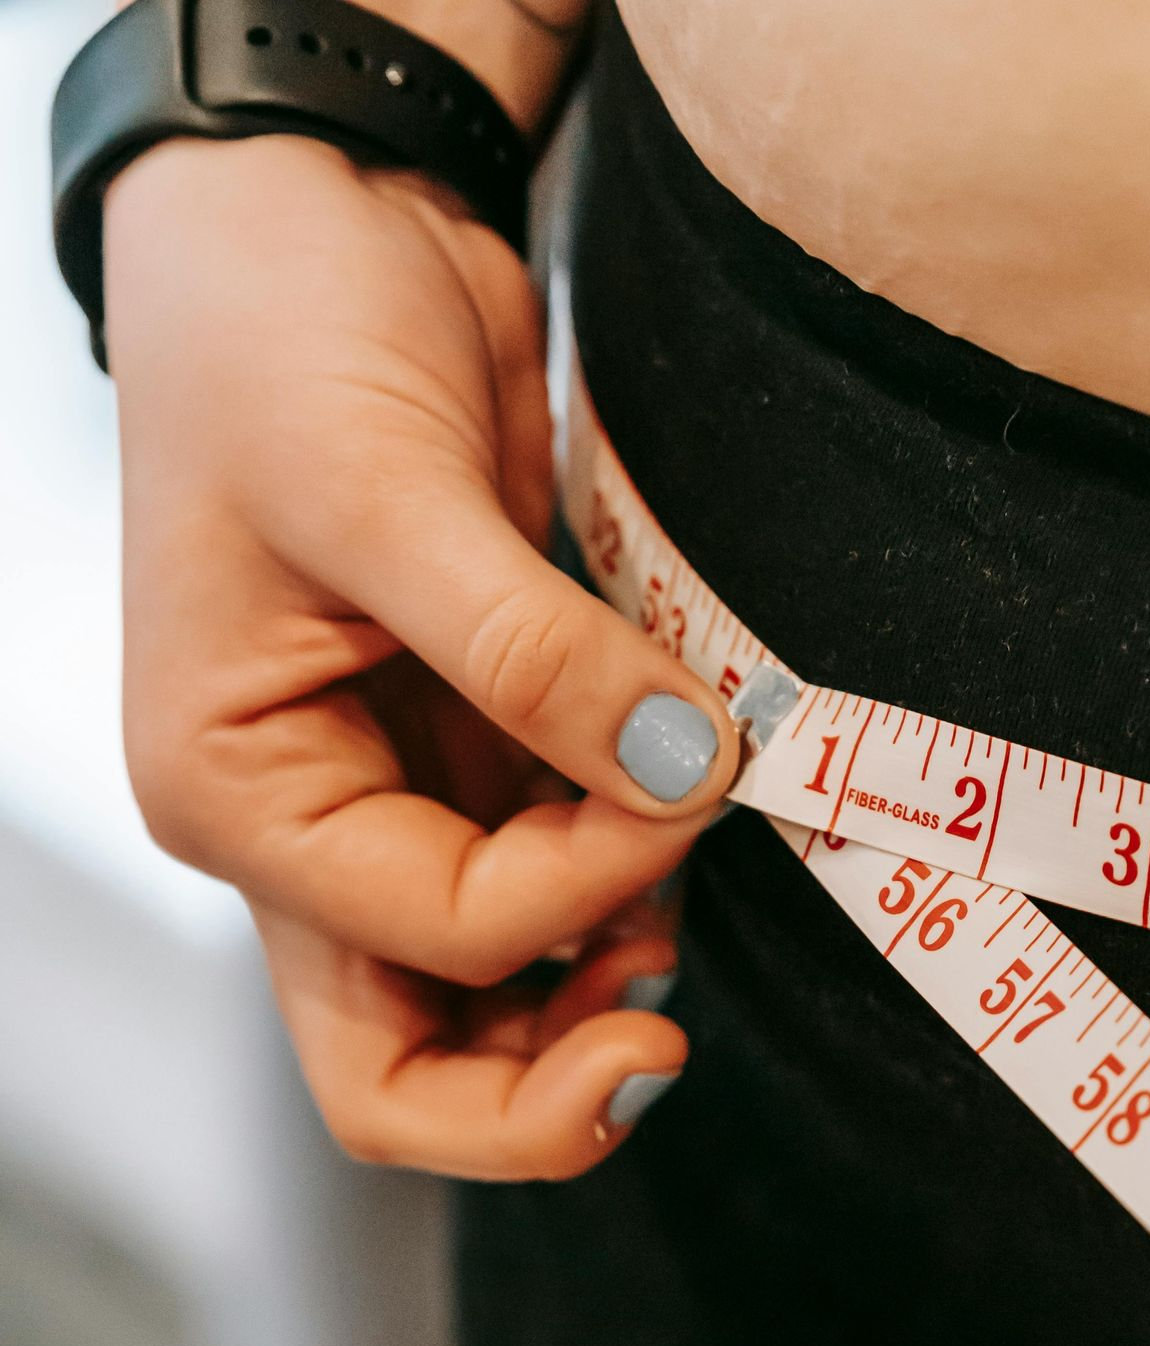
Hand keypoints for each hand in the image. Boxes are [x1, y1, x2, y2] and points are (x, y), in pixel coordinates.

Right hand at [105, 134, 738, 1177]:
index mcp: (239, 792)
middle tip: (662, 1043)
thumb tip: (680, 772)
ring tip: (679, 912)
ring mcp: (405, 799)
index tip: (686, 772)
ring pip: (494, 999)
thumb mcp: (382, 491)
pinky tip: (675, 845)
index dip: (580, 884)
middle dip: (544, 1090)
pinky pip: (558, 884)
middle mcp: (315, 826)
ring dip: (598, 987)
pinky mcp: (485, 752)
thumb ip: (529, 652)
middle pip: (412, 1068)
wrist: (320, 227)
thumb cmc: (277, 338)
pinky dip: (625, 893)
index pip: (431, 936)